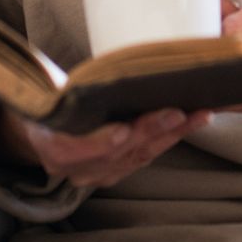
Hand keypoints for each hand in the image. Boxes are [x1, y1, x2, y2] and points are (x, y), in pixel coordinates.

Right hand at [0, 106, 210, 188]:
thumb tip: (84, 68)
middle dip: (149, 131)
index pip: (72, 150)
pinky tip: (195, 120)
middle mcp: (75, 167)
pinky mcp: (118, 171)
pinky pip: (148, 155)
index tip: (121, 131)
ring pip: (138, 155)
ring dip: (171, 134)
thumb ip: (61, 88)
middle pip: (115, 153)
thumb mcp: (43, 91)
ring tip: (198, 114)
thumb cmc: (49, 99)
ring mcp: (98, 173)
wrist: (45, 125)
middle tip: (175, 112)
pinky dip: (172, 137)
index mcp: (50, 146)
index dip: (98, 143)